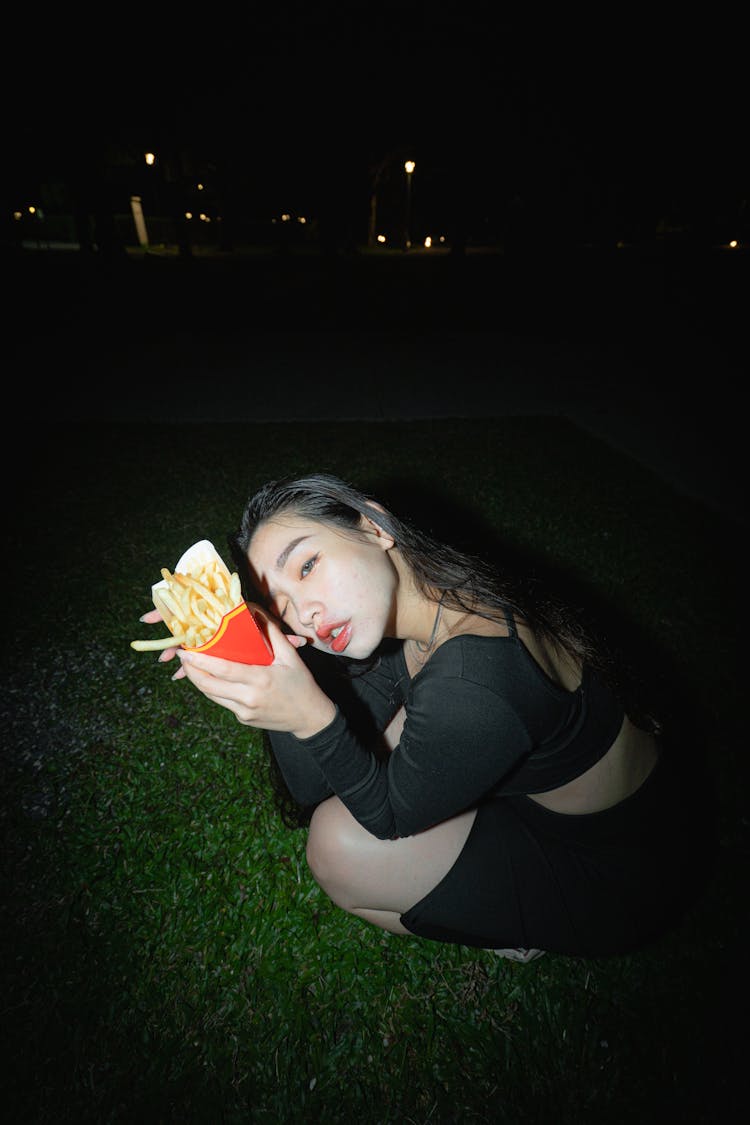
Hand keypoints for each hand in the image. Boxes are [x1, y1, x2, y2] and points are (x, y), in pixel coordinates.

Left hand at [173, 613, 335, 737]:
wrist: (309, 718)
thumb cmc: (301, 683)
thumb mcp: (290, 656)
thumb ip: (270, 631)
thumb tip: (252, 609)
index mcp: (261, 679)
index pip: (223, 669)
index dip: (201, 660)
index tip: (185, 650)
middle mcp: (249, 698)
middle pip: (209, 685)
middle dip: (190, 670)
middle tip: (181, 655)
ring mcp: (244, 711)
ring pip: (210, 695)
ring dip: (197, 679)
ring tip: (190, 664)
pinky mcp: (242, 718)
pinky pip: (221, 701)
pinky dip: (212, 688)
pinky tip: (209, 676)